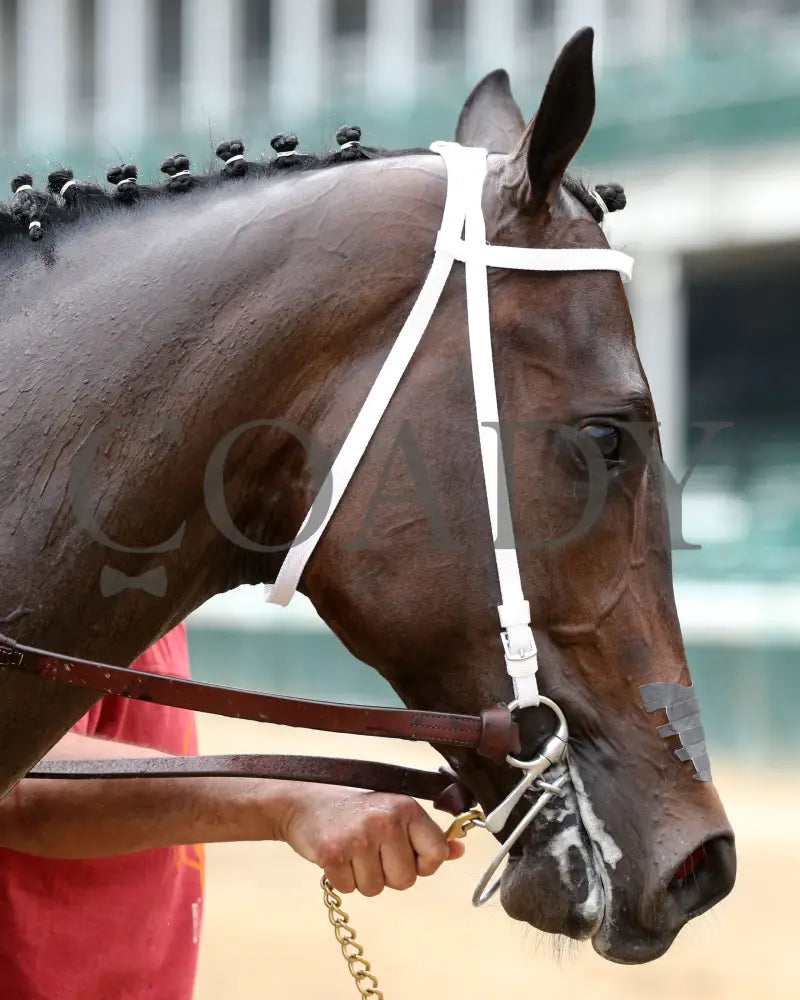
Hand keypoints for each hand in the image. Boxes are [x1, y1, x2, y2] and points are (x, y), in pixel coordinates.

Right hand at [279, 784, 464, 895]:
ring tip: (352, 849)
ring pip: (376, 889)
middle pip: (405, 880)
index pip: (436, 855)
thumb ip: (426, 833)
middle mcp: (385, 821)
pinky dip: (342, 878)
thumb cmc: (354, 807)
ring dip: (363, 877)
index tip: (406, 853)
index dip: (422, 863)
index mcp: (406, 807)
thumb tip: (459, 851)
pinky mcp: (332, 854)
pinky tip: (337, 855)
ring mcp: (358, 838)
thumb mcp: (393, 811)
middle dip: (389, 873)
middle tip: (372, 849)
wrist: (303, 802)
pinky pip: (350, 889)